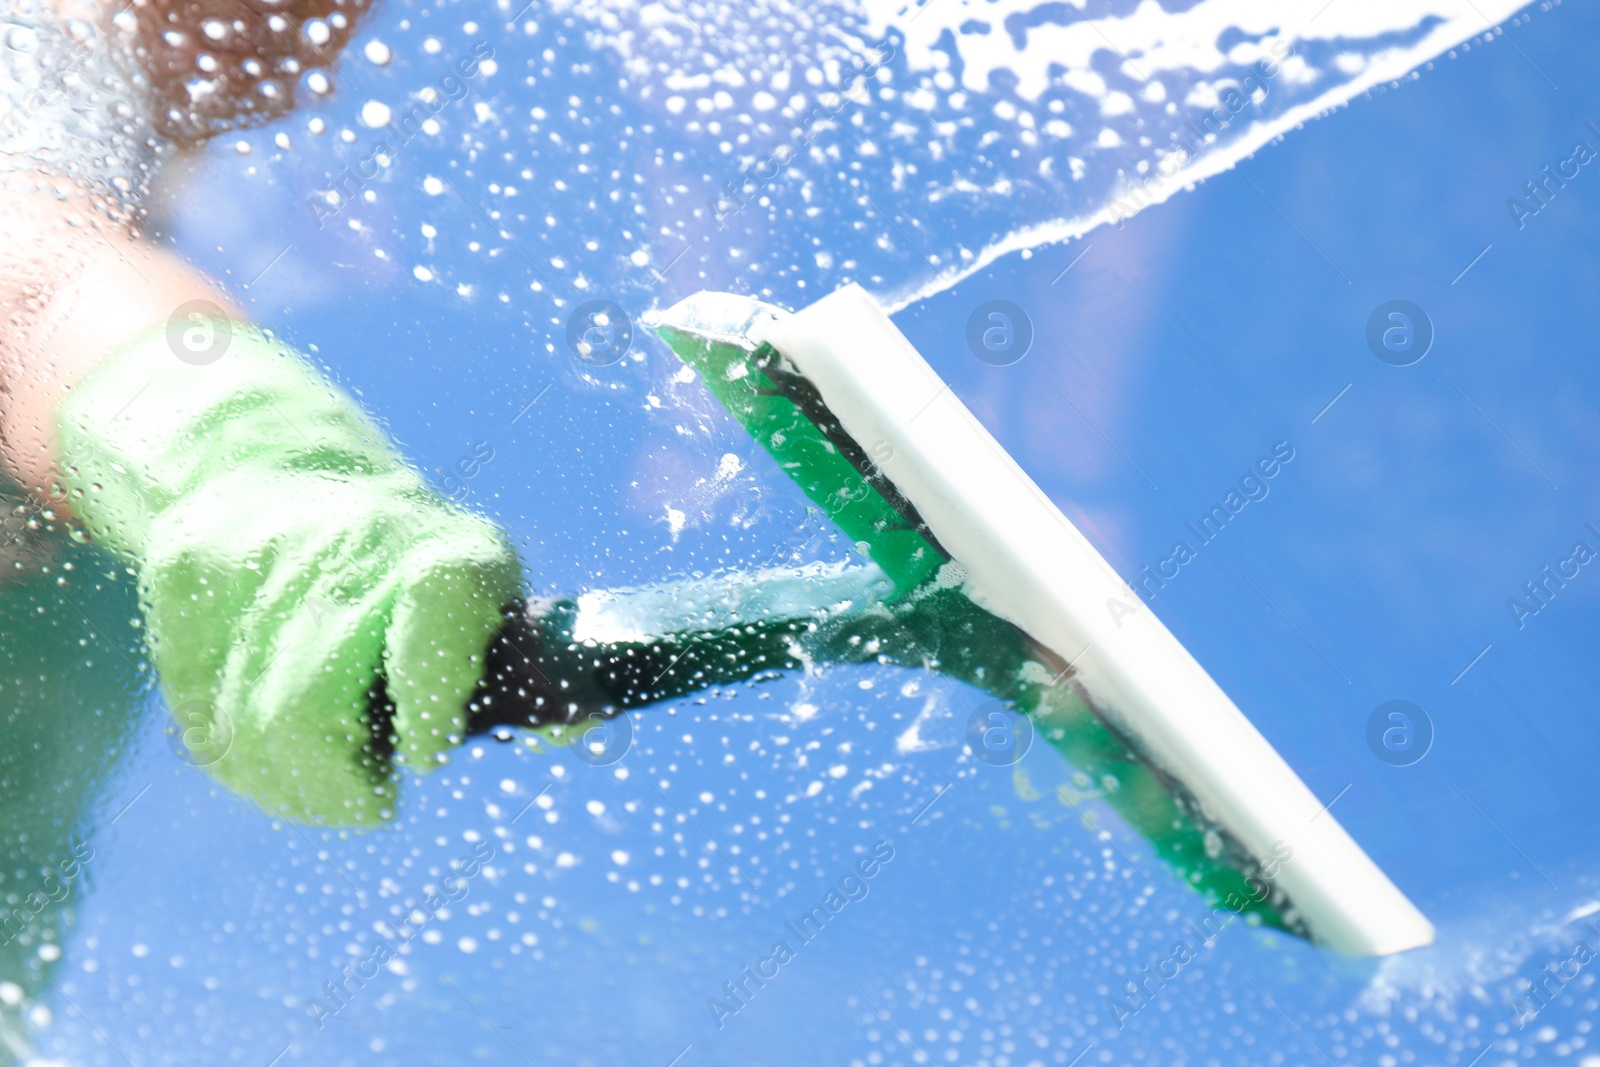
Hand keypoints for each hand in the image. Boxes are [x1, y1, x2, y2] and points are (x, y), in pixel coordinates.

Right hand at [55, 317, 521, 824]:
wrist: (285, 472)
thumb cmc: (418, 568)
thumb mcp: (489, 597)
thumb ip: (539, 674)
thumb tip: (584, 731)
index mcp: (445, 555)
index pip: (440, 607)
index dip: (431, 687)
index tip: (424, 752)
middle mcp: (348, 550)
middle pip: (309, 705)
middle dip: (338, 784)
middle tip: (368, 797)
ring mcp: (255, 563)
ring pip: (248, 728)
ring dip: (289, 785)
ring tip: (326, 778)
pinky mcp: (186, 580)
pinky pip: (199, 716)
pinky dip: (237, 757)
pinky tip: (269, 745)